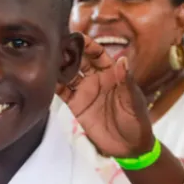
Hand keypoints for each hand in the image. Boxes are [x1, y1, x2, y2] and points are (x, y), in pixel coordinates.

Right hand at [57, 36, 153, 157]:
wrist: (129, 147)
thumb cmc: (137, 122)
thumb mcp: (133, 102)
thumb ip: (125, 82)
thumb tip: (122, 60)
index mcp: (112, 74)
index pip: (98, 54)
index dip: (88, 45)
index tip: (77, 37)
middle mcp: (96, 79)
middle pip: (80, 60)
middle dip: (69, 52)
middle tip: (55, 44)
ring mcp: (85, 91)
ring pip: (69, 73)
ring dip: (59, 66)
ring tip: (46, 58)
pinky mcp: (76, 105)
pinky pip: (63, 91)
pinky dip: (54, 84)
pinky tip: (46, 78)